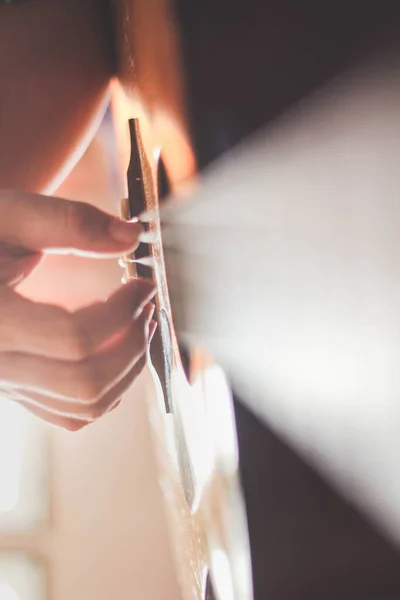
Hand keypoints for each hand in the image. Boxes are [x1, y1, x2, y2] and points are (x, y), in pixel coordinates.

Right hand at [0, 190, 155, 430]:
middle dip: (132, 343)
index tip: (143, 285)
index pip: (73, 338)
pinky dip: (110, 388)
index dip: (122, 313)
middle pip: (85, 381)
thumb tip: (132, 236)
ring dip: (129, 368)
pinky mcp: (19, 393)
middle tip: (147, 306)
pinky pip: (74, 413)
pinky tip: (119, 351)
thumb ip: (70, 222)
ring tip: (141, 325)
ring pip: (86, 406)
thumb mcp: (10, 216)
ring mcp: (6, 386)